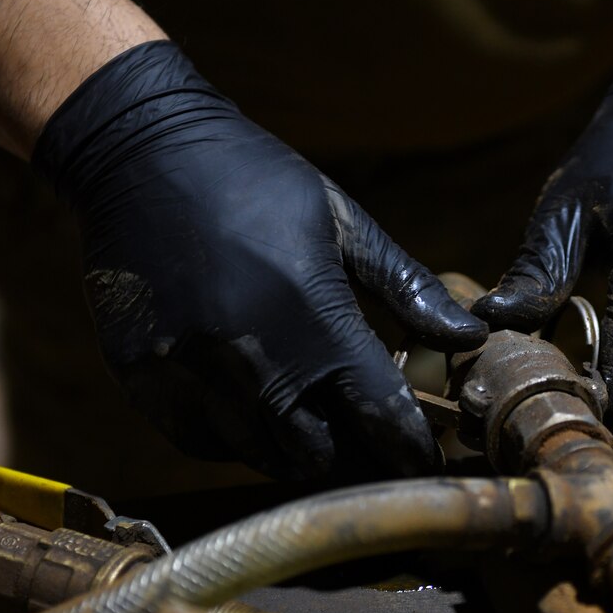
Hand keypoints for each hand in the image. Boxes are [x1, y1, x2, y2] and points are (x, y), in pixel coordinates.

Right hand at [33, 41, 486, 479]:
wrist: (141, 151)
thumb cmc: (258, 181)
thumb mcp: (343, 221)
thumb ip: (408, 287)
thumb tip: (471, 336)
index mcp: (317, 318)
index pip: (380, 415)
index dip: (408, 448)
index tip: (423, 462)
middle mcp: (255, 359)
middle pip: (320, 453)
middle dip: (352, 455)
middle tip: (365, 442)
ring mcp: (193, 374)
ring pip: (261, 456)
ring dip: (294, 452)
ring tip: (314, 428)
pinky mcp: (144, 377)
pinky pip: (202, 443)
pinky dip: (235, 440)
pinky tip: (253, 410)